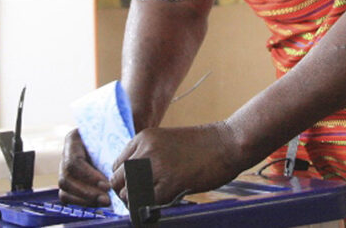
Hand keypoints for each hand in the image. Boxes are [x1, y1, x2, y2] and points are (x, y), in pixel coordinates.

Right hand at [57, 128, 111, 206]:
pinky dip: (82, 202)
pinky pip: (67, 197)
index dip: (89, 176)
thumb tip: (122, 165)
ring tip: (104, 202)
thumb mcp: (113, 134)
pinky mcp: (67, 182)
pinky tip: (97, 203)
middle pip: (65, 179)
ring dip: (85, 199)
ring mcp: (64, 169)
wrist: (109, 136)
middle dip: (87, 192)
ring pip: (64, 190)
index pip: (74, 162)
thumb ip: (114, 147)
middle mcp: (65, 155)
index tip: (107, 185)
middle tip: (106, 199)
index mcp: (73, 139)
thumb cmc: (112, 134)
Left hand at [109, 122, 245, 205]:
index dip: (123, 180)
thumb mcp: (167, 142)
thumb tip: (134, 180)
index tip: (133, 188)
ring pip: (129, 193)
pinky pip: (149, 202)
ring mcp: (157, 166)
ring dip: (137, 202)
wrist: (228, 142)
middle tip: (140, 199)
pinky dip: (152, 207)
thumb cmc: (203, 145)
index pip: (117, 165)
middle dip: (126, 193)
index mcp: (143, 138)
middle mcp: (145, 150)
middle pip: (118, 180)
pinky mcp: (170, 182)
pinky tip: (164, 203)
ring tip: (151, 202)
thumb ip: (149, 156)